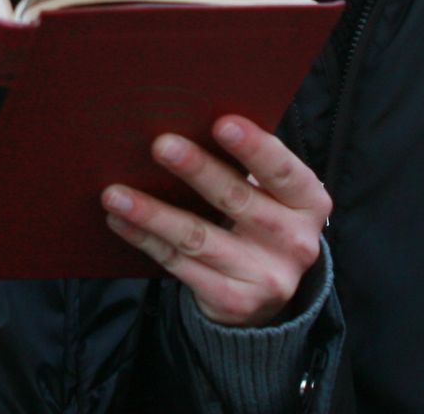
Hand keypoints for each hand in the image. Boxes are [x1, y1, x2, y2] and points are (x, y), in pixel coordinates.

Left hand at [101, 115, 329, 326]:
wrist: (268, 293)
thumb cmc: (261, 220)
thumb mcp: (271, 195)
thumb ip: (246, 166)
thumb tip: (185, 122)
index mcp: (308, 202)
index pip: (282, 171)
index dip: (254, 147)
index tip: (221, 123)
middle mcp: (295, 242)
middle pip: (237, 200)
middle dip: (197, 170)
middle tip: (161, 144)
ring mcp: (266, 276)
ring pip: (198, 238)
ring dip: (153, 213)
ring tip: (115, 193)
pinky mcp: (234, 300)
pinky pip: (179, 265)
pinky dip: (145, 239)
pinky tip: (120, 220)